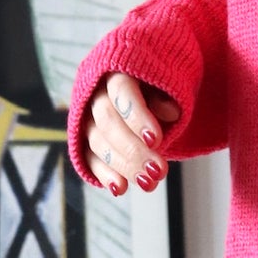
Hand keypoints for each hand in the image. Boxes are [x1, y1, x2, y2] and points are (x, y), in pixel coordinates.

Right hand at [84, 71, 178, 197]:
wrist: (149, 81)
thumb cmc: (162, 79)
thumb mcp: (172, 77)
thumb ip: (169, 92)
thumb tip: (171, 112)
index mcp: (117, 69)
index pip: (121, 91)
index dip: (136, 115)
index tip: (156, 139)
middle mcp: (96, 92)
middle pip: (108, 122)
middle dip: (133, 149)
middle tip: (159, 171)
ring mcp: (88, 117)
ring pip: (98, 143)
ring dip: (123, 166)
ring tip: (149, 183)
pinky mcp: (86, 139)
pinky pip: (89, 158)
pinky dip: (104, 174)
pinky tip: (120, 188)